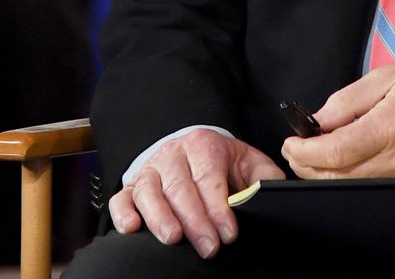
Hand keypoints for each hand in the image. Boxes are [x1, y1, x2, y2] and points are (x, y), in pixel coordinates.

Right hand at [108, 129, 284, 259]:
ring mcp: (150, 170)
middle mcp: (172, 154)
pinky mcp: (133, 185)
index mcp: (203, 145)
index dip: (218, 207)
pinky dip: (123, 212)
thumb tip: (273, 196)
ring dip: (159, 216)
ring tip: (173, 238)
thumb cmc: (225, 164)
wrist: (195, 149)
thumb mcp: (250, 163)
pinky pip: (121, 197)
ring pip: (148, 190)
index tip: (229, 233)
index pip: (208, 177)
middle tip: (209, 247)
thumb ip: (265, 179)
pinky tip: (132, 228)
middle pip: (179, 187)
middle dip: (194, 220)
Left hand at [280, 57, 394, 177]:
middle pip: (341, 176)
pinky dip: (353, 178)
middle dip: (309, 167)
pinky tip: (346, 162)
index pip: (337, 151)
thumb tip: (318, 121)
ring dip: (328, 175)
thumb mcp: (388, 75)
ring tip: (316, 155)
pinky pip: (377, 188)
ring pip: (355, 186)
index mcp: (393, 125)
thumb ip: (347, 100)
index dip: (306, 152)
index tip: (291, 143)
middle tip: (296, 151)